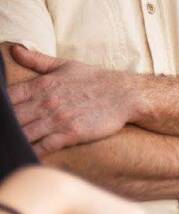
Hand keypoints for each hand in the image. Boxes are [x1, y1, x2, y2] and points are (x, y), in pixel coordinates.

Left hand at [8, 45, 134, 154]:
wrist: (124, 94)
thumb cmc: (95, 79)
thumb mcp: (64, 64)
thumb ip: (37, 60)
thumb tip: (15, 50)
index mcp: (41, 85)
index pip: (8, 97)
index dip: (0, 107)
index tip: (1, 114)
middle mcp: (46, 102)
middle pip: (13, 117)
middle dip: (5, 125)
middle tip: (3, 132)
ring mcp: (58, 119)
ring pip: (26, 132)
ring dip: (16, 139)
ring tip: (10, 144)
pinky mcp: (72, 134)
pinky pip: (46, 146)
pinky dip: (34, 151)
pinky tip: (26, 155)